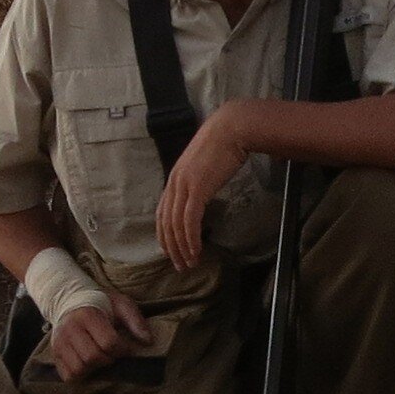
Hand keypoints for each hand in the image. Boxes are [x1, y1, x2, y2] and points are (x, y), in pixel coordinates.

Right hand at [46, 291, 152, 379]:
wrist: (70, 300)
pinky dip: (80, 375)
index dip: (122, 349)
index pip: (108, 342)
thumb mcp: (121, 304)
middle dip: (108, 359)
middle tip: (112, 353)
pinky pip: (67, 375)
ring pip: (79, 369)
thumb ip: (136, 320)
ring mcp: (59, 342)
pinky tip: (88, 365)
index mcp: (88, 315)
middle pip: (92, 357)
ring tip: (100, 358)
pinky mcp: (55, 353)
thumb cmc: (101, 304)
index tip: (125, 347)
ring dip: (94, 369)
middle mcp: (70, 329)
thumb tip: (148, 341)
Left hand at [156, 102, 252, 270]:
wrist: (232, 128)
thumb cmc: (224, 144)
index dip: (165, 235)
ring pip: (176, 225)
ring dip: (182, 247)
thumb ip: (199, 180)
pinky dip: (190, 238)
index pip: (163, 213)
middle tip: (179, 265)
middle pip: (166, 222)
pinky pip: (189, 220)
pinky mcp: (197, 189)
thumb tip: (203, 193)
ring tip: (190, 262)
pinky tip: (195, 250)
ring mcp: (184, 186)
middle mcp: (174, 183)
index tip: (172, 250)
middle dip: (171, 247)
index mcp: (175, 178)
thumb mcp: (205, 165)